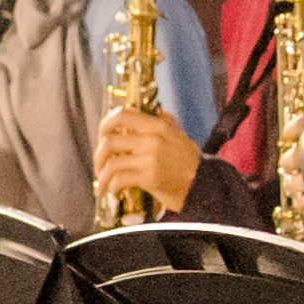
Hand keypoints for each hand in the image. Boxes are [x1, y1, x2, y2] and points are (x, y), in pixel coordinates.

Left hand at [89, 111, 203, 215]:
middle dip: (98, 155)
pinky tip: (112, 191)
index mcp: (157, 126)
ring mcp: (149, 159)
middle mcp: (151, 139)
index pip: (122, 115)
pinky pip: (119, 179)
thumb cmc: (192, 164)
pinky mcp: (149, 178)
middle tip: (99, 164)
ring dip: (102, 174)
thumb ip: (168, 124)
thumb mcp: (181, 137)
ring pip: (111, 162)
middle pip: (109, 140)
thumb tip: (158, 112)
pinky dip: (111, 186)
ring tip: (103, 182)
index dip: (105, 124)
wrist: (205, 185)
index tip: (101, 136)